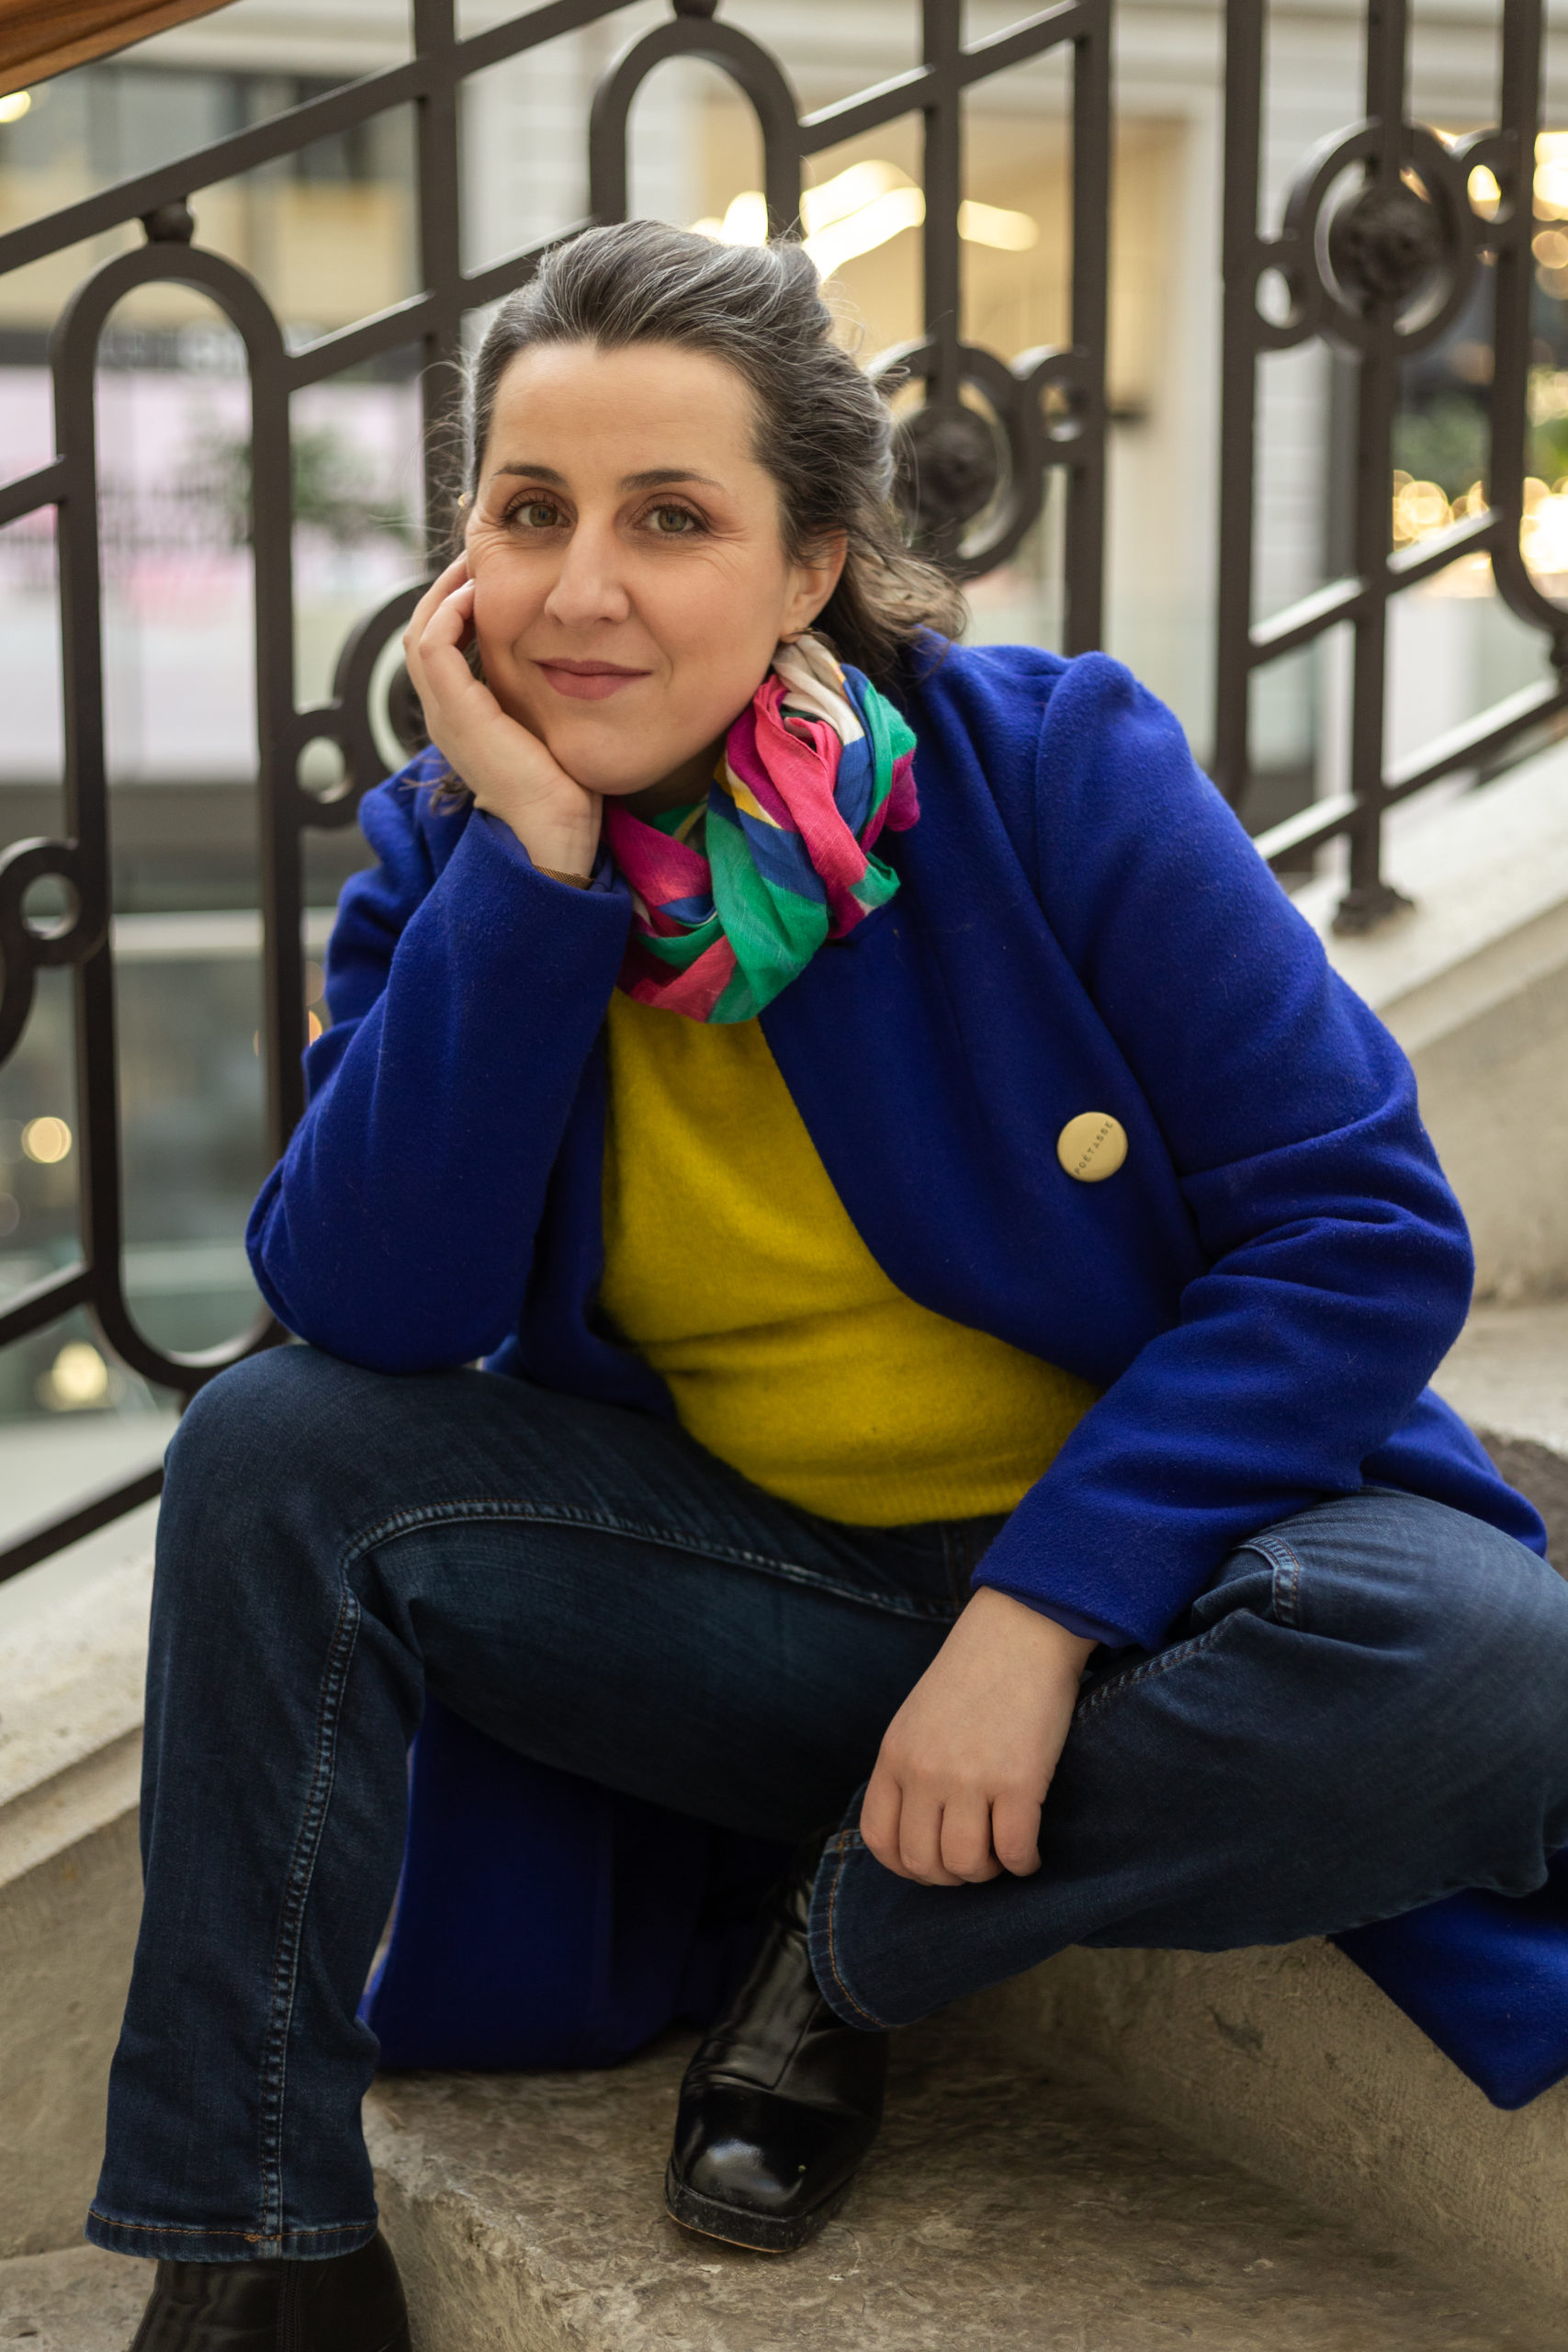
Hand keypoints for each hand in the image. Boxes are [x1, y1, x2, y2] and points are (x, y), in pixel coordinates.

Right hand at [402, 554, 601, 877]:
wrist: (556, 830)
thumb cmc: (566, 787)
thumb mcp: (552, 726)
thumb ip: (548, 693)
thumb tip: (579, 658)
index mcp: (464, 716)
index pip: (443, 644)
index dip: (459, 604)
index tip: (492, 575)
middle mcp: (446, 713)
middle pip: (423, 629)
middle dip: (448, 587)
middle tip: (478, 555)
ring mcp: (445, 714)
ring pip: (420, 631)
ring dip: (445, 590)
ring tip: (476, 563)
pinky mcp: (457, 713)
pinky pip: (433, 646)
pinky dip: (449, 613)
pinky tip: (476, 593)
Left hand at [860, 1587, 1095, 1886]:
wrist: (1021, 1629)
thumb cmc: (974, 1673)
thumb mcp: (918, 1718)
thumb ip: (909, 1768)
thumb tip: (917, 1829)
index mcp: (895, 1756)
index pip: (879, 1840)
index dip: (906, 1867)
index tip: (933, 1865)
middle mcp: (924, 1771)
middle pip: (923, 1863)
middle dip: (951, 1877)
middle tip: (975, 1861)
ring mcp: (969, 1778)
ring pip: (967, 1866)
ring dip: (988, 1873)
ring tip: (1003, 1855)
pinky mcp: (1018, 1781)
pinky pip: (1015, 1852)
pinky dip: (1025, 1864)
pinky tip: (1032, 1853)